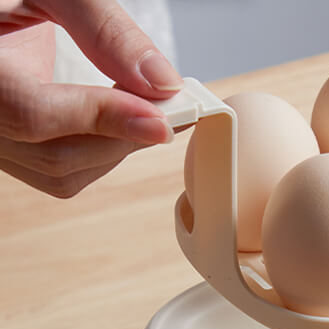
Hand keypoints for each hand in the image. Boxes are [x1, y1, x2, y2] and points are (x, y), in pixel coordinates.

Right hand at [0, 0, 181, 197]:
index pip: (32, 113)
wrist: (1, 9)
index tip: (159, 118)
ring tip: (149, 109)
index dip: (101, 119)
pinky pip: (60, 174)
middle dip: (123, 135)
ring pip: (62, 174)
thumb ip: (102, 28)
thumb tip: (161, 82)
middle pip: (56, 156)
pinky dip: (104, 152)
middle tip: (173, 108)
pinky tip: (122, 121)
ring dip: (118, 147)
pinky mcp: (13, 153)